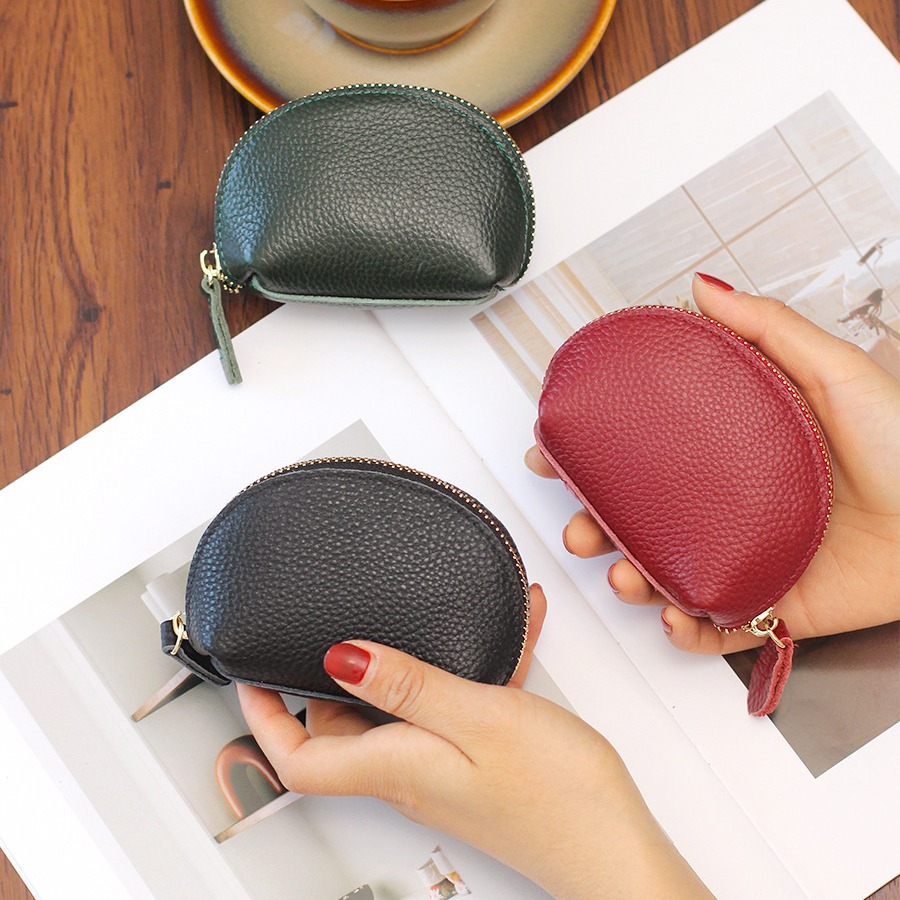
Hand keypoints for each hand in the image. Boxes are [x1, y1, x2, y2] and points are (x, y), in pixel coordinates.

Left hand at [237, 585, 709, 898]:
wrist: (614, 846)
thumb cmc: (557, 795)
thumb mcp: (475, 718)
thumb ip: (406, 685)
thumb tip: (341, 656)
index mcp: (394, 764)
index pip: (297, 755)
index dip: (263, 715)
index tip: (253, 669)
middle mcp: (410, 770)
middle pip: (340, 727)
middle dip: (334, 674)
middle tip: (343, 624)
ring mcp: (444, 765)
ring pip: (403, 706)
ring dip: (413, 658)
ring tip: (444, 614)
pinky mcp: (477, 760)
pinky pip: (455, 702)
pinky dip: (470, 666)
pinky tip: (510, 632)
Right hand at [526, 273, 899, 653]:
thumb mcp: (836, 372)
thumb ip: (769, 330)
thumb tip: (705, 288)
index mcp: (732, 447)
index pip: (645, 452)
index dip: (594, 455)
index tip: (556, 452)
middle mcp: (728, 502)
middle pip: (640, 518)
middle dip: (594, 528)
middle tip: (579, 528)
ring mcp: (745, 554)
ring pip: (663, 573)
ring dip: (629, 581)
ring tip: (626, 577)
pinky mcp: (773, 603)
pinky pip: (714, 624)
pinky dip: (684, 630)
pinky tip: (673, 617)